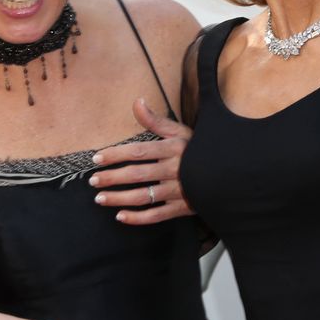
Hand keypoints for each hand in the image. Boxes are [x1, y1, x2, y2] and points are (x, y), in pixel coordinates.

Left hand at [90, 98, 194, 224]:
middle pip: (137, 175)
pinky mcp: (183, 208)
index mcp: (173, 149)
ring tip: (100, 198)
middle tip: (93, 180)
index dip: (115, 155)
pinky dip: (138, 218)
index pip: (138, 151)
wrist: (226, 172)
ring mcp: (179, 190)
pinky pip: (157, 215)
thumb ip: (155, 120)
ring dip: (119, 198)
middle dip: (112, 178)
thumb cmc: (197, 150)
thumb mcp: (179, 132)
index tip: (97, 158)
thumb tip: (136, 101)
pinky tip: (120, 216)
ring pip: (144, 196)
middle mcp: (175, 169)